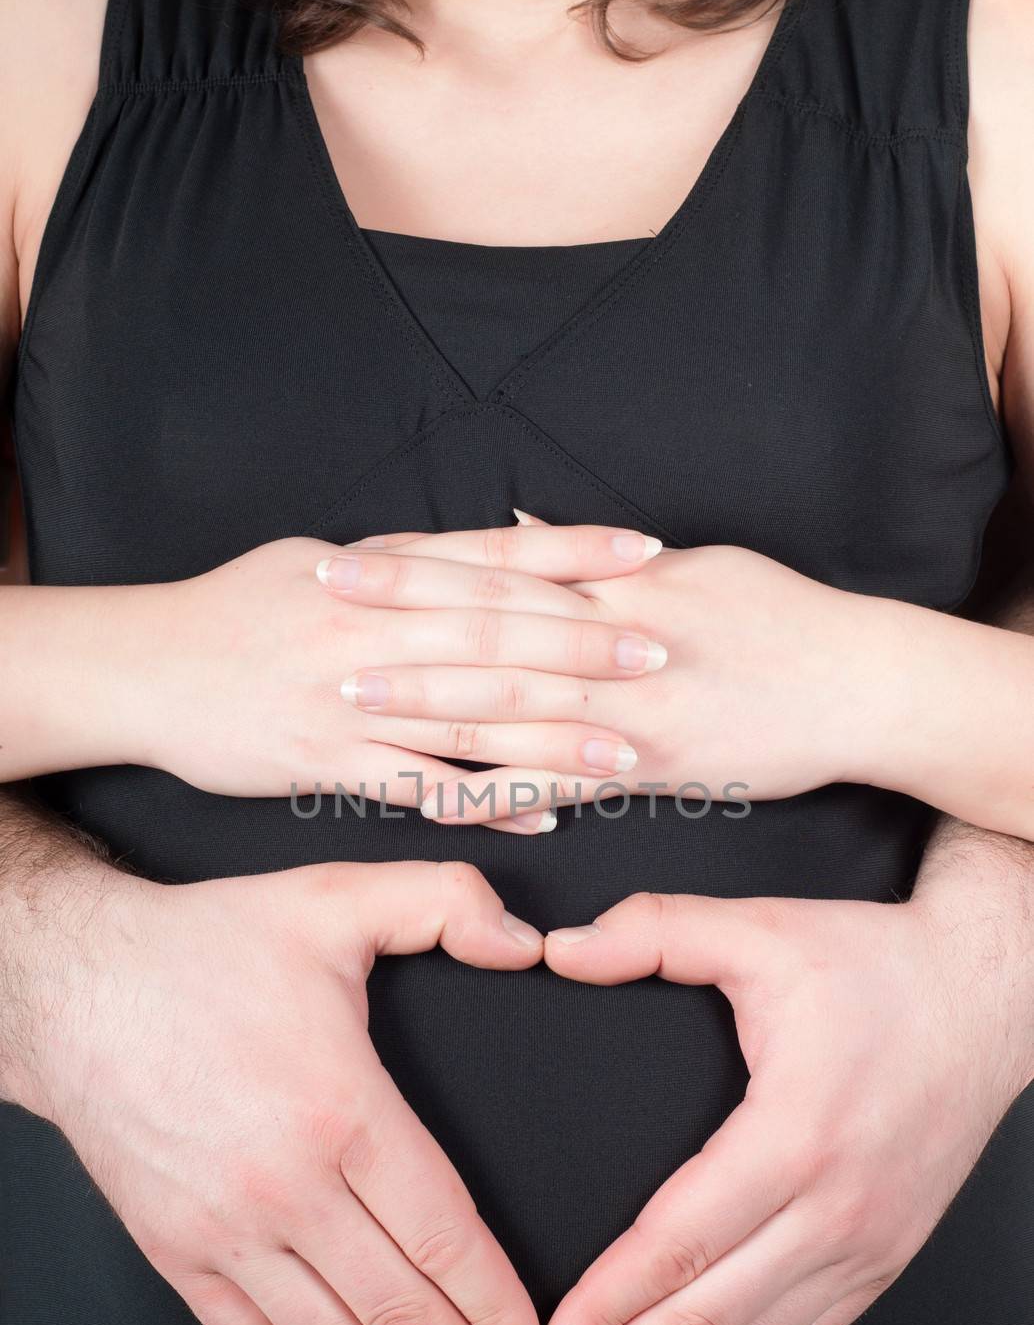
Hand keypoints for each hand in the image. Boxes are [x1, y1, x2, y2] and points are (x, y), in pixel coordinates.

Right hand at [19, 859, 544, 1324]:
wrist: (73, 987)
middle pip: (398, 1308)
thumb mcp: (335, 899)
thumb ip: (444, 902)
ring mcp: (227, 1230)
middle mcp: (287, 1188)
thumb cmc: (206, 949)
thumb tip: (525, 938)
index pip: (443, 1234)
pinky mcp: (179, 1251)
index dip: (497, 1302)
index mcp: (342, 1111)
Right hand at [124, 528, 663, 833]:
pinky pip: (421, 787)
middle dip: (584, 647)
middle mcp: (367, 630)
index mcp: (370, 570)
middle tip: (661, 656)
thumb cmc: (235, 610)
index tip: (646, 552)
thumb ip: (398, 562)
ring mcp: (348, 700)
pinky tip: (547, 813)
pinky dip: (488, 801)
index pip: (489, 555)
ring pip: (469, 719)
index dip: (571, 553)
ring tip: (628, 751)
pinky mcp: (326, 763)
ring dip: (554, 737)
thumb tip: (479, 548)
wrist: (144, 667)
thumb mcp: (312, 562)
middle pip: (494, 635)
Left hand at [346, 526, 879, 824]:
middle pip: (485, 627)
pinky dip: (494, 793)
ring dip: (424, 703)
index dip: (418, 561)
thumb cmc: (777, 617)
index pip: (498, 566)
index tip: (350, 552)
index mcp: (617, 584)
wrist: (858, 684)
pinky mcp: (650, 771)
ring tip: (349, 696)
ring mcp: (628, 710)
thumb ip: (594, 555)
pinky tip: (435, 798)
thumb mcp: (691, 564)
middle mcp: (613, 642)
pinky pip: (557, 786)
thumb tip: (516, 526)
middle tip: (319, 609)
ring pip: (508, 707)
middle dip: (397, 619)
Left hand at [520, 888, 1032, 1324]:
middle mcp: (834, 1208)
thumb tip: (559, 946)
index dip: (607, 1304)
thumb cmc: (875, 966)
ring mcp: (864, 1243)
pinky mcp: (881, 1256)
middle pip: (705, 1319)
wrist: (988, 996)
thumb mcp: (762, 930)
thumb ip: (656, 931)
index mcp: (794, 1134)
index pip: (679, 1242)